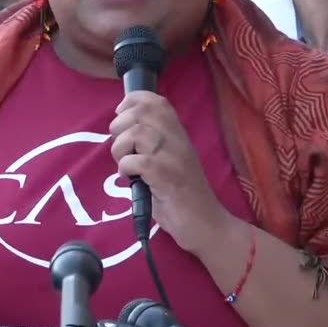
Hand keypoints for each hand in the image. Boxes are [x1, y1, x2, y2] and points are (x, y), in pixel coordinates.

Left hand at [109, 92, 227, 255]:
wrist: (208, 226)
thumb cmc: (182, 196)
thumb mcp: (167, 162)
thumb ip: (150, 144)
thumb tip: (121, 131)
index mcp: (178, 134)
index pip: (156, 101)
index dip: (132, 101)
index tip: (121, 117)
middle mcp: (178, 140)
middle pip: (142, 112)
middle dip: (119, 126)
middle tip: (122, 149)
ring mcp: (175, 158)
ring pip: (137, 133)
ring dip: (120, 148)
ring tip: (126, 165)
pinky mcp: (168, 179)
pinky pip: (139, 161)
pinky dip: (126, 167)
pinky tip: (131, 178)